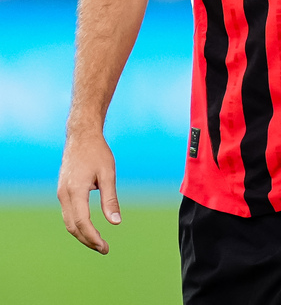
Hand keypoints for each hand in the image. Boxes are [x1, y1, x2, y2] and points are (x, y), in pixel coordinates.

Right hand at [57, 132, 120, 253]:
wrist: (81, 135)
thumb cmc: (97, 152)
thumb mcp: (108, 174)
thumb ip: (110, 199)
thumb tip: (116, 222)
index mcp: (76, 190)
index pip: (82, 222)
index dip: (93, 237)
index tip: (104, 247)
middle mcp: (64, 194)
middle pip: (73, 226)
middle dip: (87, 240)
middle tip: (103, 248)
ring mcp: (61, 192)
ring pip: (68, 221)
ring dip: (81, 234)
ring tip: (97, 241)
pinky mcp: (62, 190)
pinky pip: (67, 213)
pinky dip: (77, 224)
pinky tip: (88, 226)